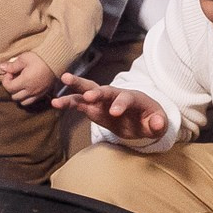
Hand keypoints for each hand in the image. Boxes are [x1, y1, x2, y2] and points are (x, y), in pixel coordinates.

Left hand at [0, 50, 56, 105]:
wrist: (56, 61)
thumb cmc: (40, 58)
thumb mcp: (24, 58)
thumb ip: (12, 65)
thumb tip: (2, 68)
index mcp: (25, 81)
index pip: (9, 87)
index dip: (6, 80)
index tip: (9, 72)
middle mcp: (30, 90)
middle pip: (14, 96)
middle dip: (11, 88)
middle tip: (14, 78)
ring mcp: (37, 94)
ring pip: (22, 102)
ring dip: (18, 95)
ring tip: (19, 85)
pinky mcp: (43, 94)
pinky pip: (31, 102)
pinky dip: (26, 98)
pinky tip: (27, 89)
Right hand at [49, 73, 169, 141]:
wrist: (140, 119)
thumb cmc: (150, 120)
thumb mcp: (158, 124)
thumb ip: (158, 124)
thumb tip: (159, 125)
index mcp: (134, 97)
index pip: (127, 97)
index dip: (121, 104)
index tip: (115, 113)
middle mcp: (116, 95)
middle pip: (105, 89)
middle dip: (97, 92)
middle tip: (88, 95)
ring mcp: (103, 100)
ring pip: (88, 91)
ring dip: (76, 89)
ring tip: (62, 87)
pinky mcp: (93, 107)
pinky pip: (79, 103)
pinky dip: (68, 102)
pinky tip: (54, 103)